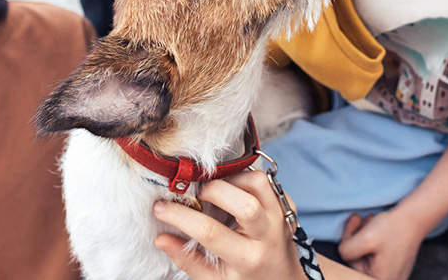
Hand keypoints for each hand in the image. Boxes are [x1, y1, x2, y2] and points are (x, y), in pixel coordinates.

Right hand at [153, 170, 303, 279]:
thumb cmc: (247, 279)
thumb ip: (188, 260)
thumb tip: (161, 239)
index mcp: (247, 260)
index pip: (210, 232)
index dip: (180, 216)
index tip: (161, 208)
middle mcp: (268, 237)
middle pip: (244, 203)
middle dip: (213, 190)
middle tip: (196, 194)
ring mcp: (281, 218)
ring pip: (258, 183)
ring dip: (232, 179)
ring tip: (216, 189)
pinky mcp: (287, 204)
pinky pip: (267, 180)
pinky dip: (246, 177)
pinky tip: (233, 189)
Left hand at [338, 208, 424, 279]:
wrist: (416, 217)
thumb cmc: (393, 228)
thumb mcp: (365, 239)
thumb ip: (347, 250)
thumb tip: (343, 253)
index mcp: (379, 278)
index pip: (350, 260)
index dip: (348, 239)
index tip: (354, 220)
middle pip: (359, 259)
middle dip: (356, 236)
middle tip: (360, 218)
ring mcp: (393, 274)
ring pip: (366, 254)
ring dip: (363, 235)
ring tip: (370, 220)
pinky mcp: (396, 265)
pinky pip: (377, 255)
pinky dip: (373, 240)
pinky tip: (376, 226)